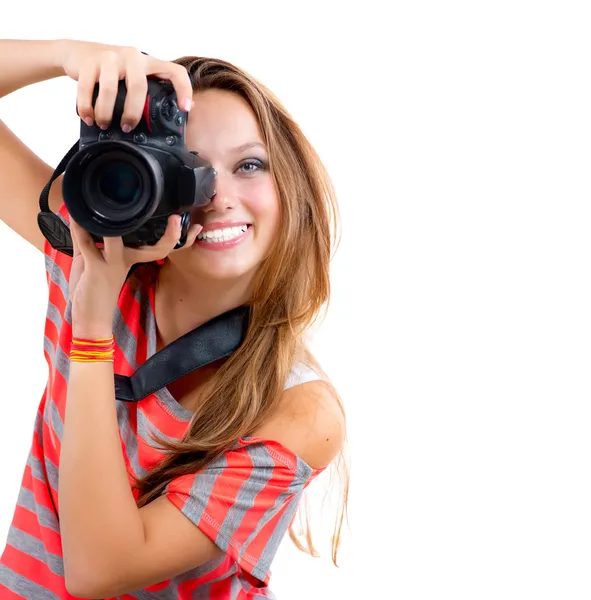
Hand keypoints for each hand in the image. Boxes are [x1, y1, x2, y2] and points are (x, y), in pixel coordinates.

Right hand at [58, 39, 193, 129]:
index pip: (174, 71)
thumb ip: (151, 91)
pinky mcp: (89, 62)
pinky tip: (88, 117)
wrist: (78, 53)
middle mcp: (132, 57)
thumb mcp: (134, 77)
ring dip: (106, 112)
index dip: (184, 89)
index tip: (185, 109)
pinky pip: (87, 88)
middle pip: (138, 86)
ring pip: (110, 88)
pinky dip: (87, 106)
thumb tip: (175, 116)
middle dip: (133, 112)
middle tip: (127, 127)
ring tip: (103, 124)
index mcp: (148, 63)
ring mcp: (110, 57)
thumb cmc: (113, 72)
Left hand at [68, 216, 202, 338]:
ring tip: (109, 200)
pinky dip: (80, 228)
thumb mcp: (93, 262)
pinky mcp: (96, 269)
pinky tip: (76, 216)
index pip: (158, 247)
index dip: (173, 236)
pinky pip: (88, 243)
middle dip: (171, 235)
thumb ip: (89, 240)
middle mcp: (128, 260)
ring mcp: (113, 264)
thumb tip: (82, 218)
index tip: (180, 222)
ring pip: (117, 237)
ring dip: (113, 219)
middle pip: (157, 248)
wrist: (91, 319)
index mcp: (132, 259)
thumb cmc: (94, 292)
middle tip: (176, 218)